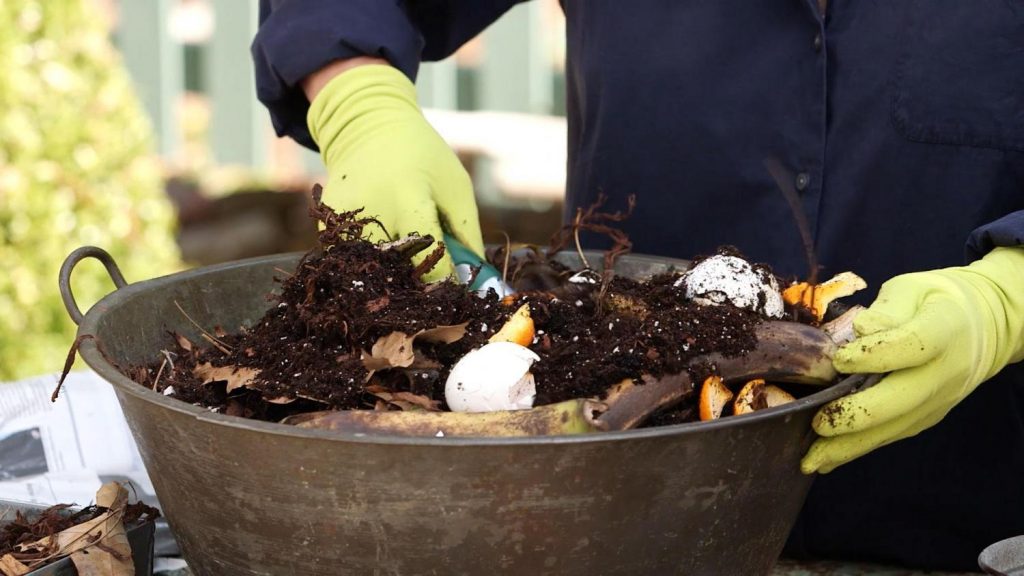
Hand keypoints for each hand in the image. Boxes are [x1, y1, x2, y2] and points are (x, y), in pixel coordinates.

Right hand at [306, 63, 484, 281]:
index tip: (453, 289)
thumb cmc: (424, 158)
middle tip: (430, 286)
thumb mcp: (456, 186)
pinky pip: (351, 260)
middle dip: (416, 286)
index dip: (444, 282)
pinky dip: (369, 264)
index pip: (429, 257)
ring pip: (371, 273)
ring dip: (390, 278)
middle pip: (396, 273)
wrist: (369, 127)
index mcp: (410, 197)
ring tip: (405, 265)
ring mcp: (345, 219)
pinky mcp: (328, 224)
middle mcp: (374, 211)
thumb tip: (475, 282)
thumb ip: (467, 233)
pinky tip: (382, 248)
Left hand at [802, 247, 1023, 473]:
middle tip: (817, 424)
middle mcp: (943, 371)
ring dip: (850, 446)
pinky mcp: (926, 417)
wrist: (981, 327)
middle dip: (855, 416)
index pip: (912, 346)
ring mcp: (937, 400)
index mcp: (943, 330)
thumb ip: (888, 308)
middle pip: (901, 400)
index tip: (839, 360)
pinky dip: (858, 448)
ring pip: (893, 427)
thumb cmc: (933, 301)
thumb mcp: (912, 289)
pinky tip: (828, 458)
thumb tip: (863, 328)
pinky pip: (891, 434)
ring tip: (812, 460)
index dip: (875, 355)